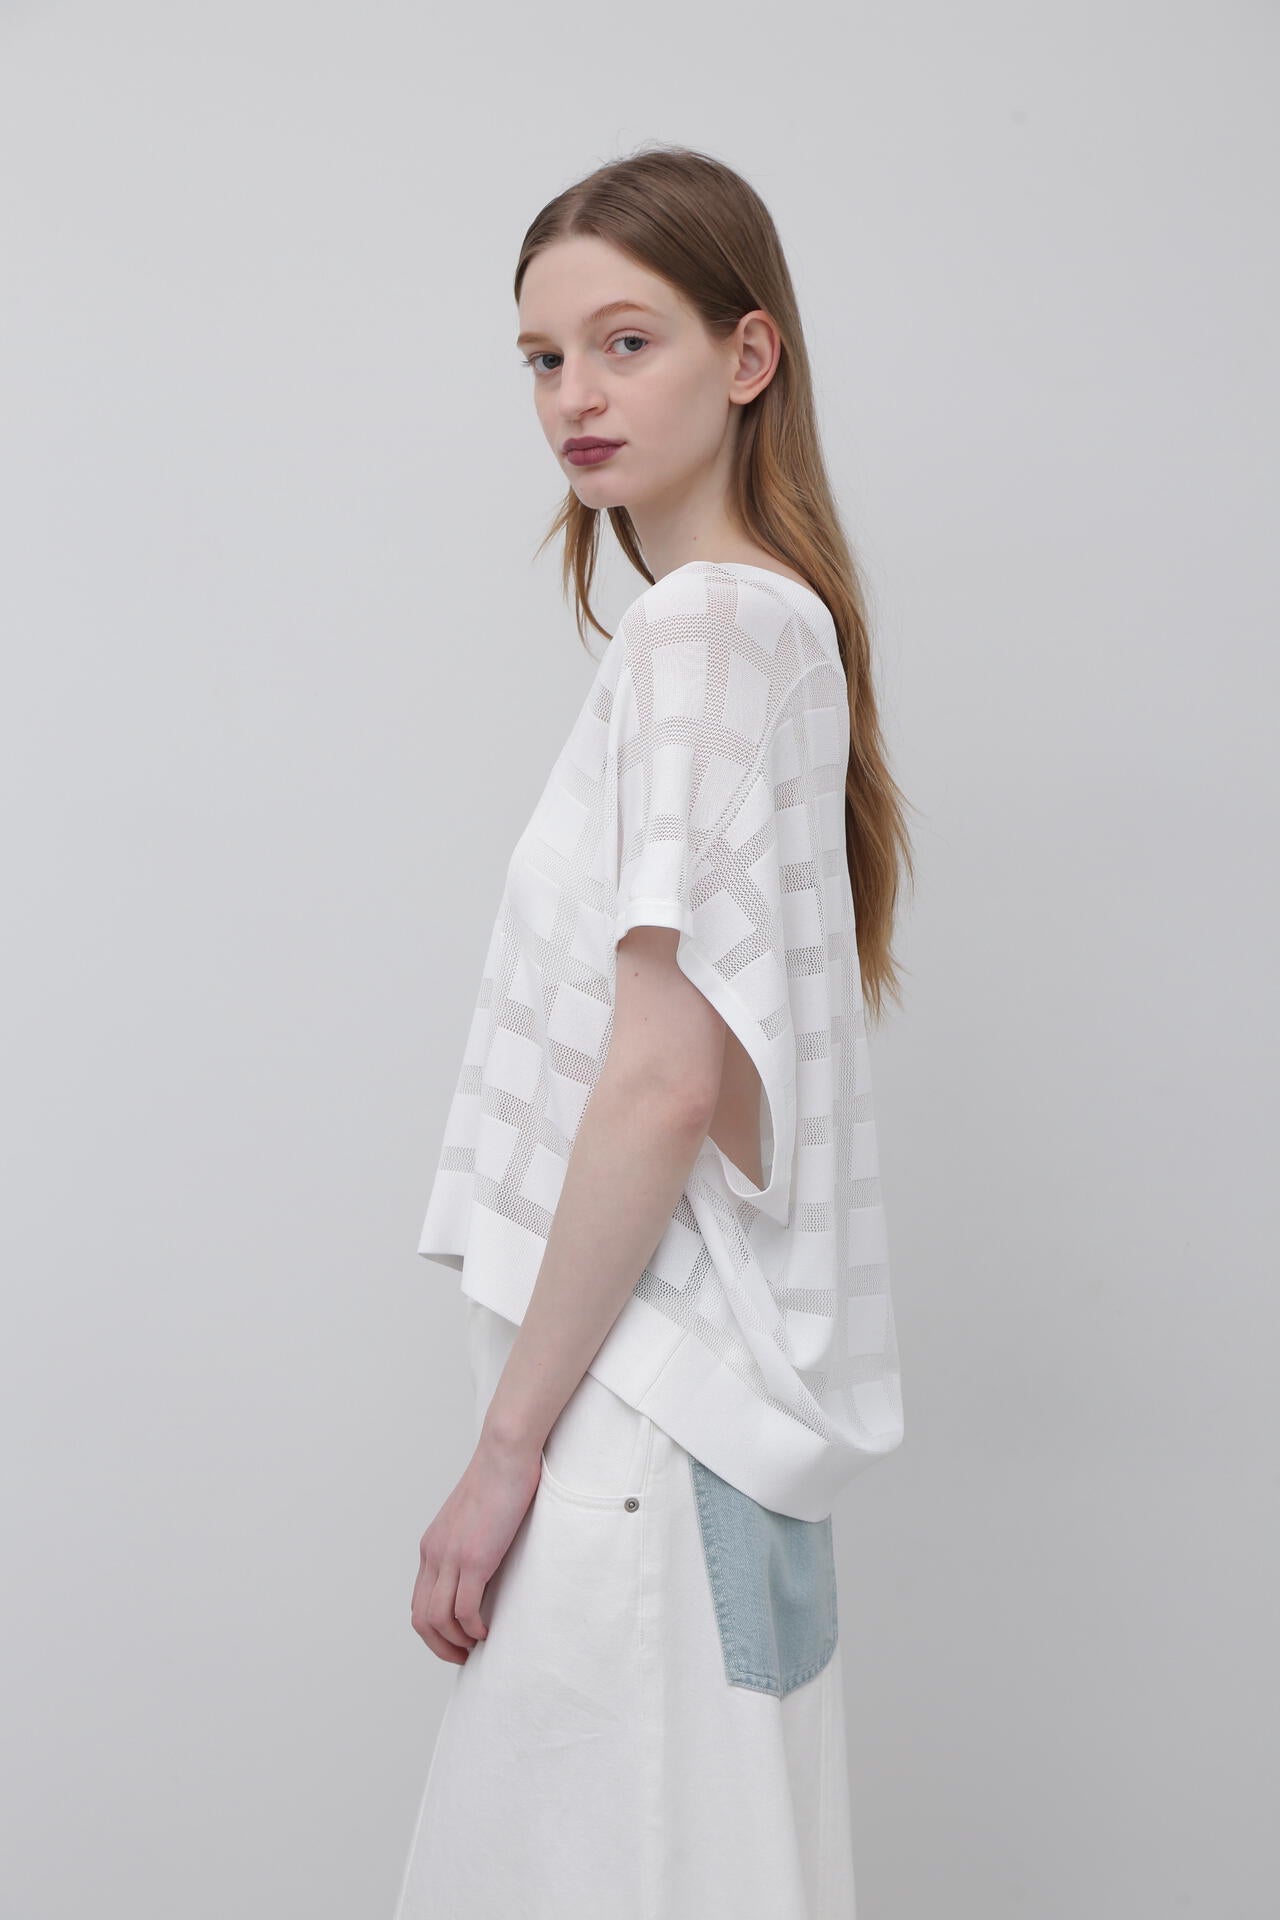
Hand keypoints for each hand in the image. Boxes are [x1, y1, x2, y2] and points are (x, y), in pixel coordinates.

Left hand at [410, 1433, 542, 1663]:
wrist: (504, 1453)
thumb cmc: (498, 1479)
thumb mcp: (474, 1517)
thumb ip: (470, 1541)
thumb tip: (484, 1562)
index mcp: (432, 1545)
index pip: (419, 1601)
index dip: (433, 1629)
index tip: (456, 1639)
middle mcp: (434, 1554)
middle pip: (420, 1617)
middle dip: (439, 1645)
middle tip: (463, 1655)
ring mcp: (451, 1556)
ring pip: (437, 1619)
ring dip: (455, 1642)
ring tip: (476, 1645)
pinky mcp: (474, 1558)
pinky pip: (464, 1609)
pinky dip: (473, 1628)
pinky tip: (486, 1630)